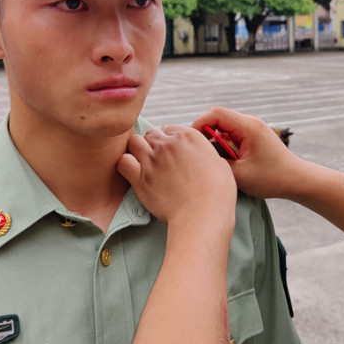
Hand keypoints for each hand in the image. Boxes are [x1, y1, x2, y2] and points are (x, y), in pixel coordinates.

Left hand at [118, 125, 236, 232]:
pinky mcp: (140, 178)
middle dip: (154, 145)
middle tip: (160, 161)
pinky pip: (123, 161)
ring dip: (138, 151)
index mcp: (189, 136)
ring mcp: (152, 159)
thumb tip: (200, 157)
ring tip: (144, 164)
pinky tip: (134, 173)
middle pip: (152, 134)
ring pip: (134, 142)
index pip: (170, 129)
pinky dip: (126, 165)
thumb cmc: (217, 193)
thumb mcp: (220, 164)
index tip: (175, 154)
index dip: (172, 141)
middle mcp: (168, 144)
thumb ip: (205, 154)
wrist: (203, 214)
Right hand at [192, 107, 302, 198]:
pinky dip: (223, 143)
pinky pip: (231, 133)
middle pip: (217, 117)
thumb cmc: (272, 178)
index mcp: (248, 126)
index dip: (199, 124)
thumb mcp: (239, 175)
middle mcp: (250, 122)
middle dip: (204, 132)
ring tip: (210, 157)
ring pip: (223, 125)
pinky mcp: (253, 135)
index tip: (191, 141)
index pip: (215, 114)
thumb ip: (217, 162)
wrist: (296, 180)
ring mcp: (252, 128)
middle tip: (198, 150)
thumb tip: (199, 155)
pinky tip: (223, 159)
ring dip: (214, 139)